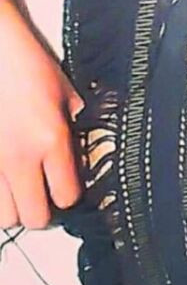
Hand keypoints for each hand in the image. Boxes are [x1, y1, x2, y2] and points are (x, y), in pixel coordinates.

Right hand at [0, 29, 83, 228]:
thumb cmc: (29, 66)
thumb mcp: (67, 93)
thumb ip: (76, 127)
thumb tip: (81, 153)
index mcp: (51, 140)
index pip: (67, 197)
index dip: (70, 194)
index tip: (69, 184)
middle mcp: (20, 158)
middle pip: (34, 219)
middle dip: (43, 209)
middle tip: (45, 191)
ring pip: (4, 217)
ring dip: (15, 206)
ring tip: (21, 186)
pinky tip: (4, 176)